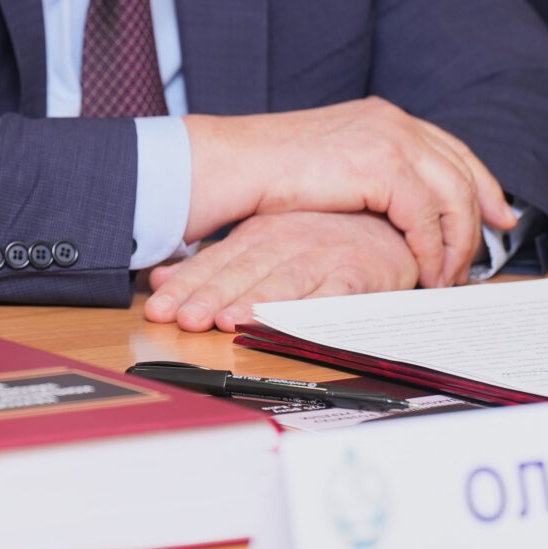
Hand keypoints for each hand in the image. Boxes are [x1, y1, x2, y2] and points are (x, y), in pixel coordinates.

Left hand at [143, 211, 417, 331]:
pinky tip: (294, 323)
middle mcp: (286, 242)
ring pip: (283, 282)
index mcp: (258, 235)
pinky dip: (314, 308)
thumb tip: (159, 281)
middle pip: (242, 273)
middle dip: (211, 297)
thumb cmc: (320, 238)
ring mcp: (321, 257)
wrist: (388, 225)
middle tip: (185, 320)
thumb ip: (212, 265)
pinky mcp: (356, 275)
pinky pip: (334, 294)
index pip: (214, 263)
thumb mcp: (261, 243)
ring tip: (227, 321)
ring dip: (255, 302)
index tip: (158, 310)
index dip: (185, 287)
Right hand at [185, 99, 516, 287]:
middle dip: (480, 220)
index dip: (483, 185)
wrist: (235, 165)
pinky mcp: (383, 165)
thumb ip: (371, 176)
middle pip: (463, 171)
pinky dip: (431, 250)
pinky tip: (423, 272)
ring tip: (444, 276)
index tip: (500, 216)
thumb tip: (399, 211)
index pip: (452, 150)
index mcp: (383, 117)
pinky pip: (426, 216)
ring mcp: (391, 139)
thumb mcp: (334, 166)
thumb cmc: (270, 174)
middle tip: (479, 259)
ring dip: (455, 243)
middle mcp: (394, 121)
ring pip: (454, 196)